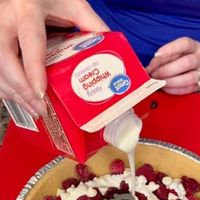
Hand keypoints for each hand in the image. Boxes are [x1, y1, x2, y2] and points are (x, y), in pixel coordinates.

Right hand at [0, 0, 108, 116]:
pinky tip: (21, 101)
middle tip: (41, 109)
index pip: (30, 43)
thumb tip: (110, 51)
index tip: (41, 92)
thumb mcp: (71, 2)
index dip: (34, 70)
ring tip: (35, 111)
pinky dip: (6, 89)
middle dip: (22, 90)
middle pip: (5, 61)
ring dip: (13, 94)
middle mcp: (5, 20)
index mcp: (27, 9)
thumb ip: (90, 22)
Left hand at [146, 37, 199, 94]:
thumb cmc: (187, 59)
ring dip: (171, 82)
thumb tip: (149, 68)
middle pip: (186, 63)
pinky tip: (166, 88)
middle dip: (167, 70)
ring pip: (189, 78)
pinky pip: (188, 89)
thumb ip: (165, 58)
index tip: (156, 54)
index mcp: (194, 46)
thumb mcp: (179, 53)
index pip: (184, 44)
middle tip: (154, 74)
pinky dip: (175, 90)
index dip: (170, 48)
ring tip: (160, 83)